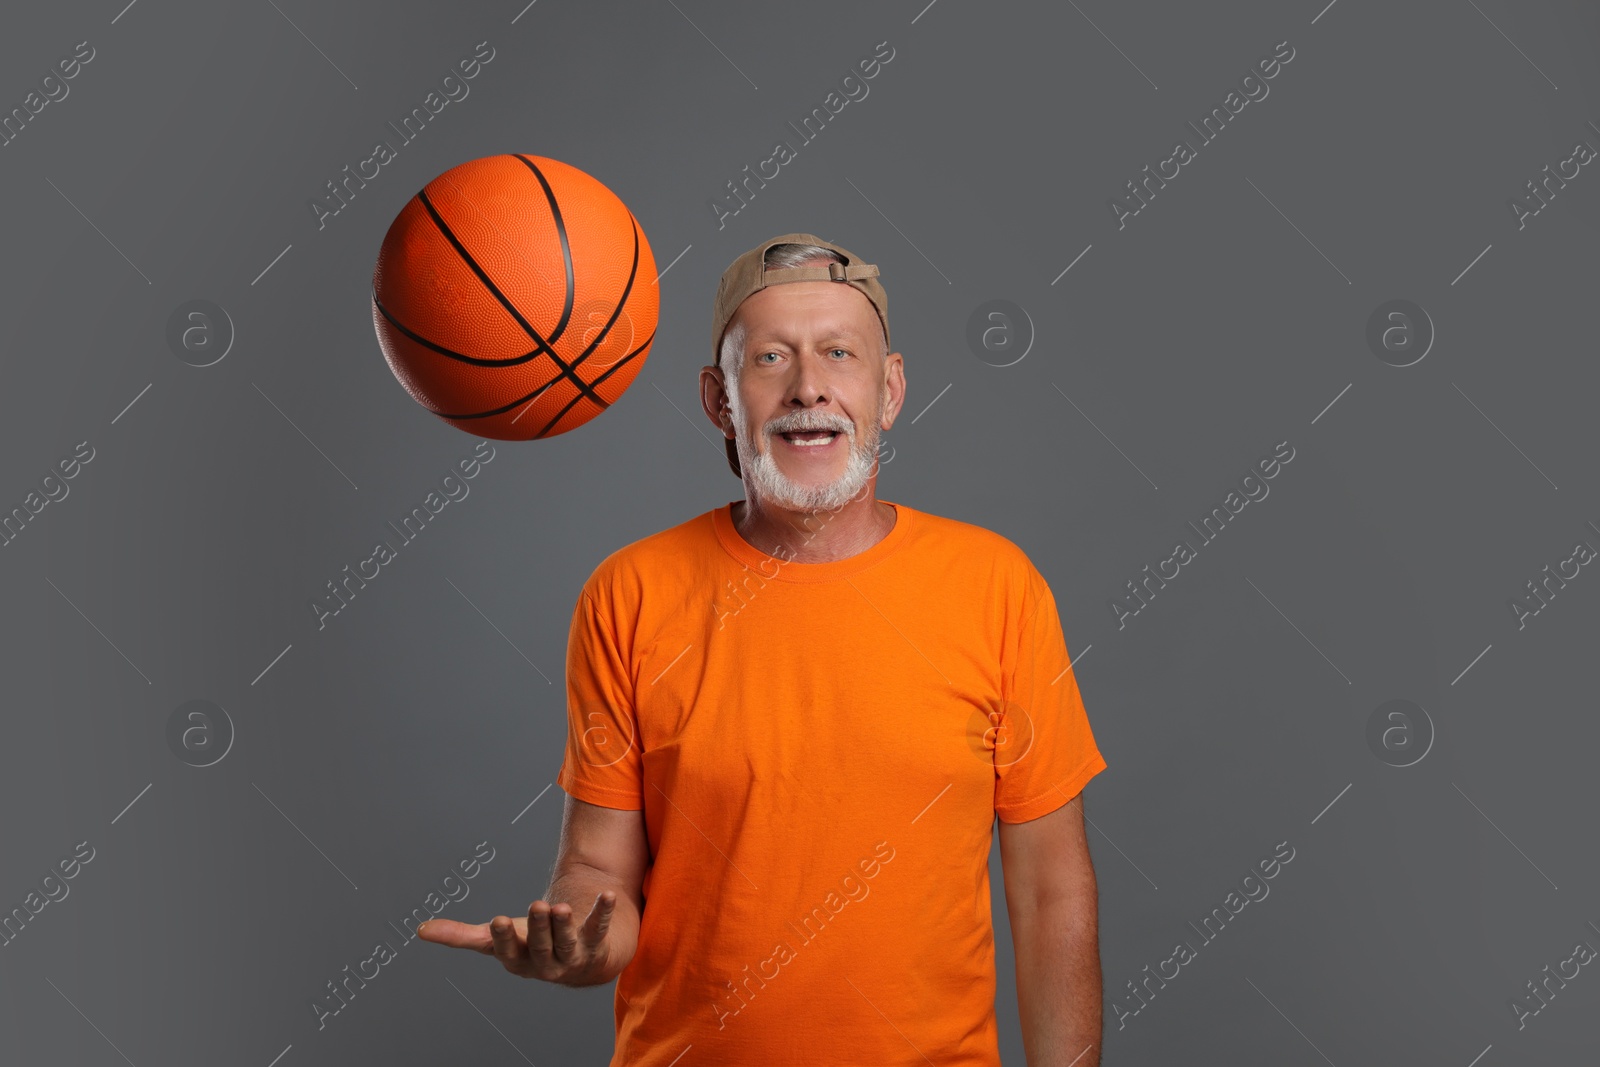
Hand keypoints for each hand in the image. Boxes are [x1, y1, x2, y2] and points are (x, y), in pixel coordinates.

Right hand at [417, 892, 619, 985]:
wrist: (579, 957)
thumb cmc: (531, 944)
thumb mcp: (498, 939)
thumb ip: (462, 936)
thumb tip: (421, 931)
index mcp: (519, 961)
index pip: (509, 953)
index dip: (505, 939)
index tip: (498, 920)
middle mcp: (547, 964)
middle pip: (542, 947)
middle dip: (540, 928)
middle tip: (537, 905)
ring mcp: (573, 956)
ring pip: (569, 942)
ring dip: (565, 924)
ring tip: (560, 905)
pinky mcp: (596, 943)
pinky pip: (600, 928)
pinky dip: (603, 912)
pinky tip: (607, 895)